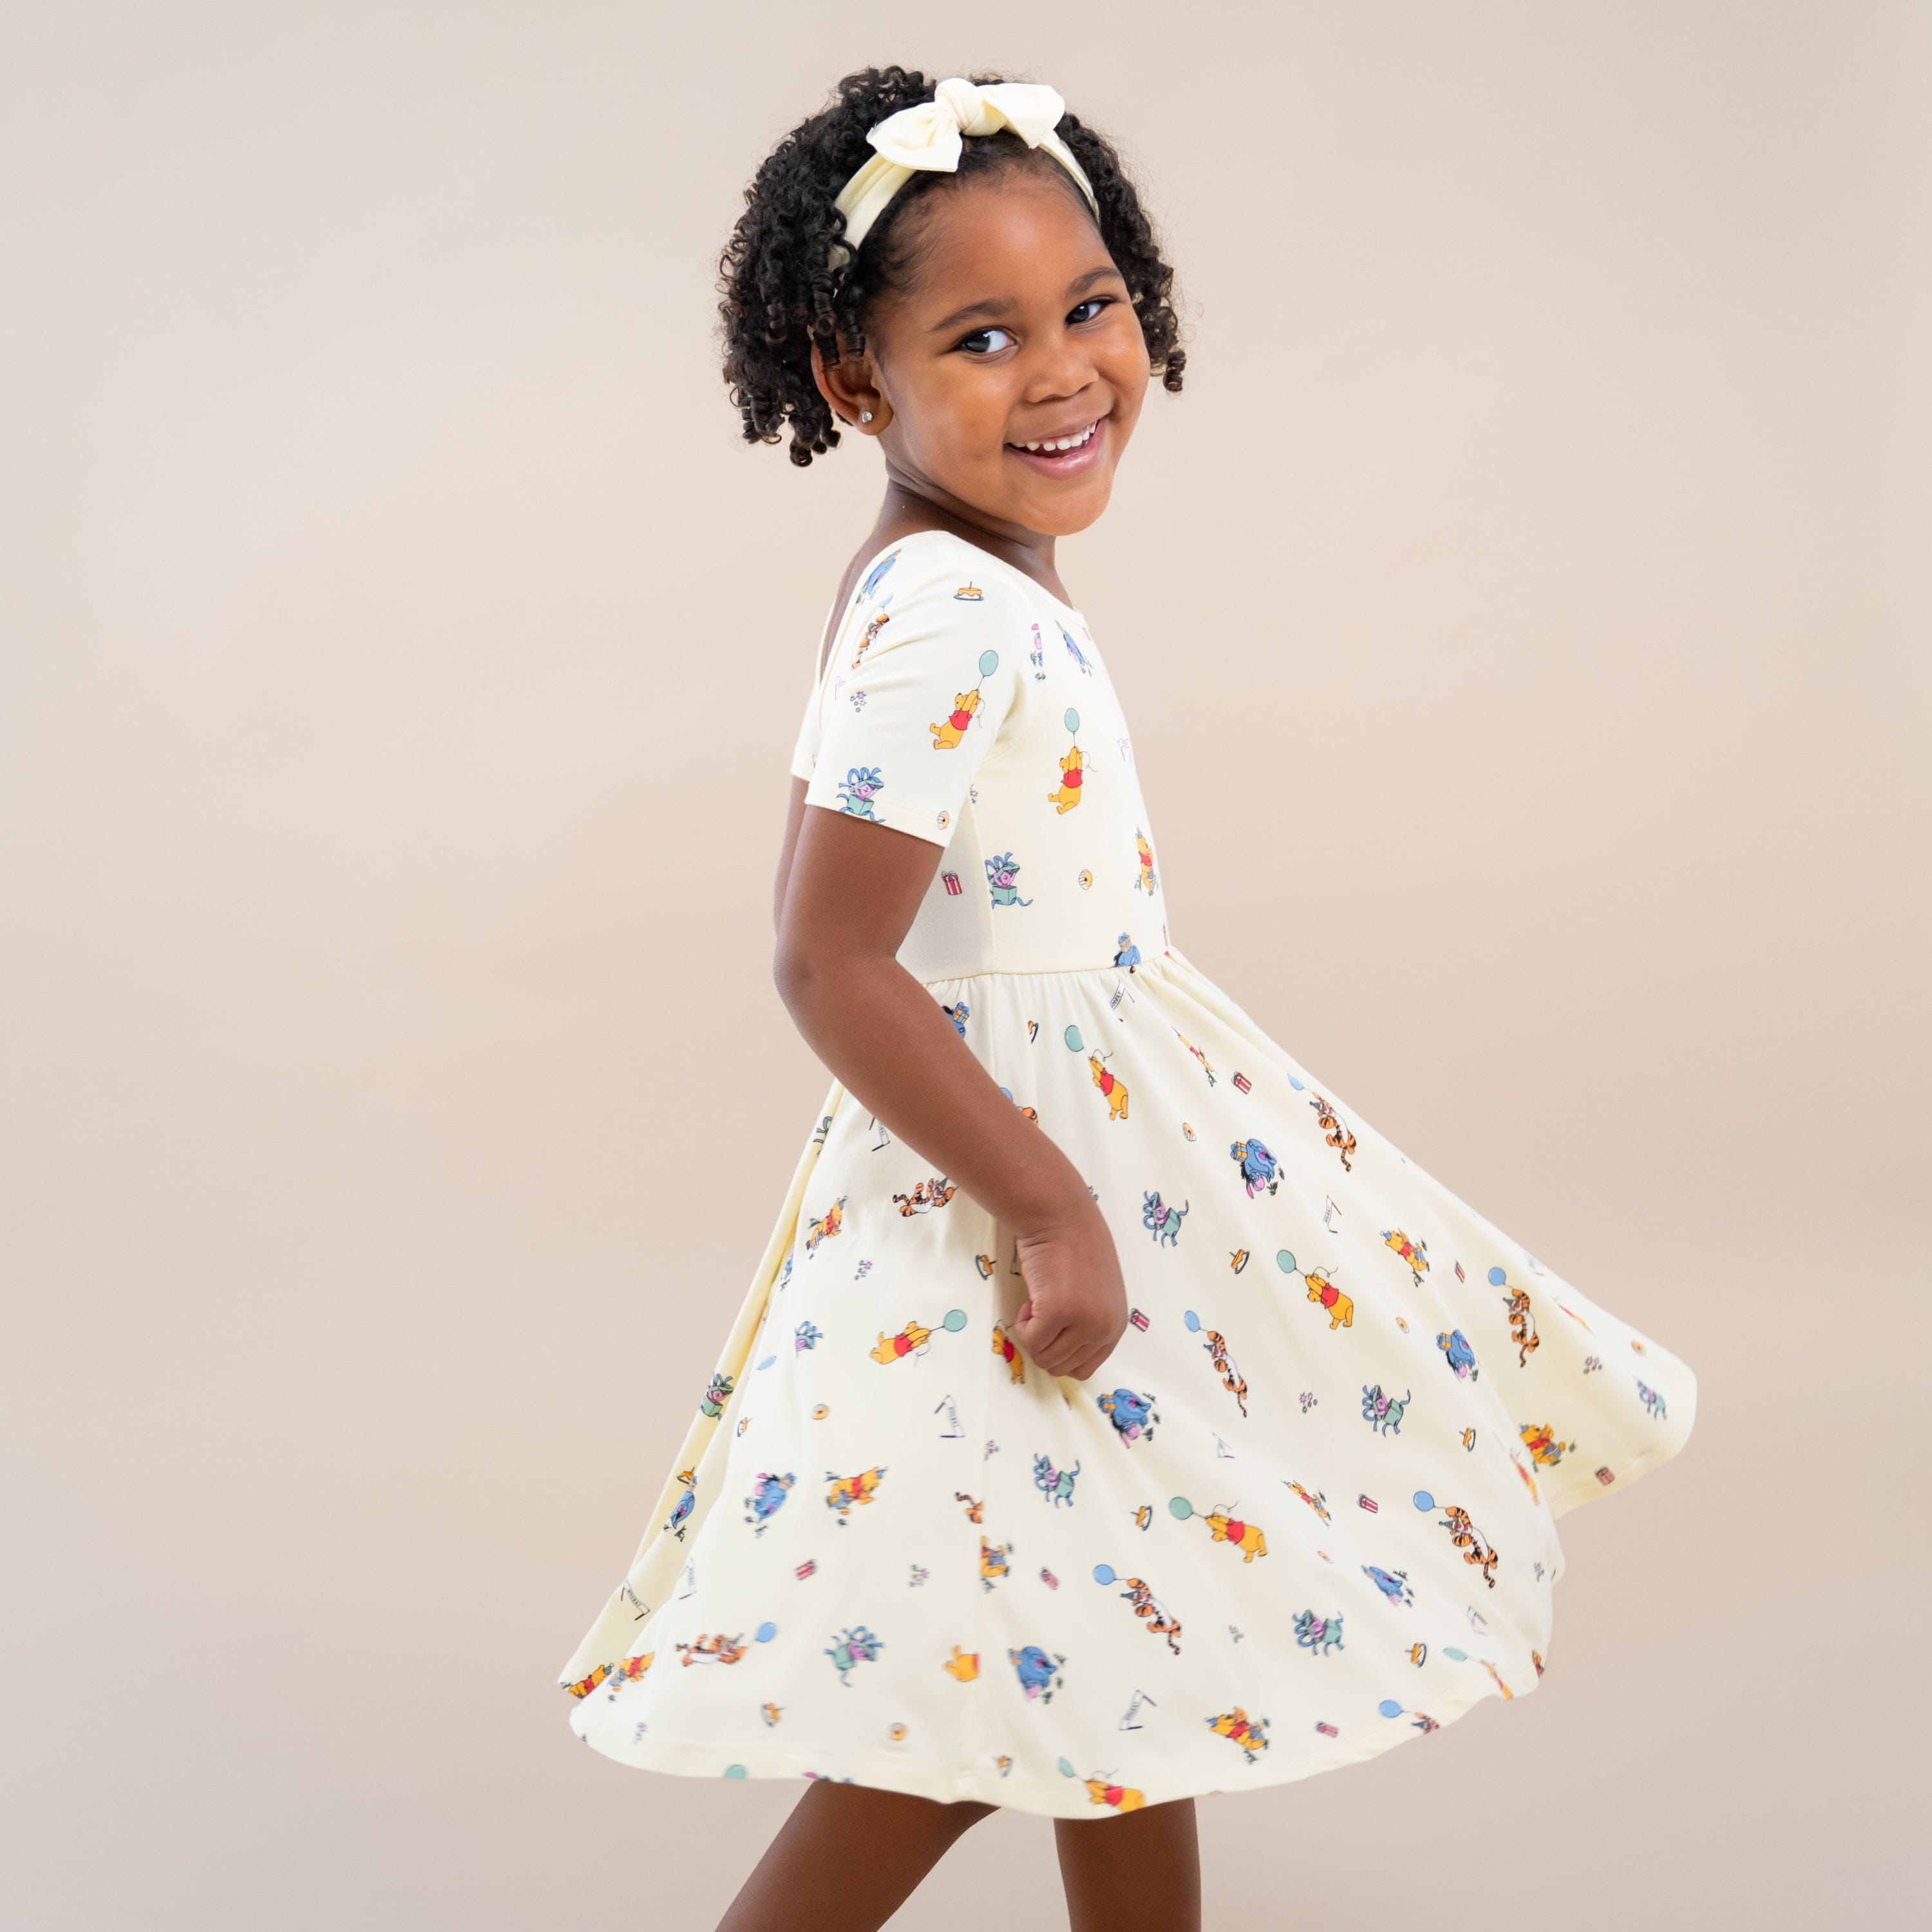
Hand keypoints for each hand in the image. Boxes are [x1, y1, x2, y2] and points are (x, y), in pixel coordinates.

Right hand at [1011, 1199, 1128, 1380]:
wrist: (1062, 1217)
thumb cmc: (1075, 1249)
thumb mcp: (1096, 1295)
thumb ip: (1089, 1324)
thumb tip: (1065, 1355)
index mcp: (1115, 1326)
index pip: (1084, 1369)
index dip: (1059, 1352)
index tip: (1054, 1327)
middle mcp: (1104, 1327)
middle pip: (1061, 1367)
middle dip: (1043, 1344)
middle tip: (1042, 1312)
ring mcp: (1084, 1321)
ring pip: (1044, 1358)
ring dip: (1032, 1334)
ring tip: (1037, 1303)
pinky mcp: (1058, 1311)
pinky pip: (1029, 1339)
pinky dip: (1022, 1323)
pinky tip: (1031, 1299)